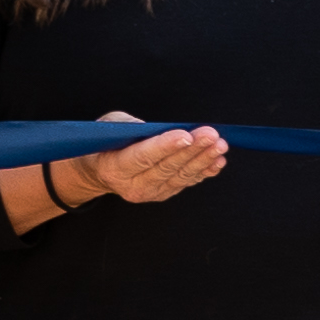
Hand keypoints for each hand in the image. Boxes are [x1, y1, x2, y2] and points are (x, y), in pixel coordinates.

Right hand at [60, 116, 228, 208]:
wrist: (100, 170)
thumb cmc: (106, 143)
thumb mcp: (111, 126)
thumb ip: (132, 126)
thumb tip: (161, 128)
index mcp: (115, 167)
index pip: (143, 157)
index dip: (166, 146)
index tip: (186, 135)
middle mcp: (133, 185)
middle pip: (167, 167)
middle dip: (192, 150)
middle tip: (211, 135)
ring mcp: (150, 192)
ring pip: (180, 176)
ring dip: (203, 160)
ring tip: (219, 146)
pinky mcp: (163, 193)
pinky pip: (186, 182)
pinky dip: (204, 171)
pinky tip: (217, 161)